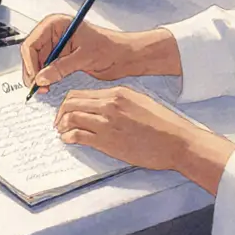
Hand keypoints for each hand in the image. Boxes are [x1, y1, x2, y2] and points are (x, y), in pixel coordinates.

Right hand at [21, 14, 134, 92]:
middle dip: (32, 71)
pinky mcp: (59, 57)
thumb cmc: (109, 48)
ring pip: (36, 63)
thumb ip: (61, 67)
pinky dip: (45, 78)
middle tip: (38, 88)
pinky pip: (45, 68)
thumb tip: (41, 78)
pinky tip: (49, 86)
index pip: (32, 43)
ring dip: (38, 76)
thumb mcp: (84, 57)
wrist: (123, 56)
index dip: (30, 62)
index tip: (35, 78)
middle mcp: (52, 33)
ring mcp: (55, 45)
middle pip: (31, 53)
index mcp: (56, 24)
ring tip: (44, 89)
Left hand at [52, 85, 206, 171]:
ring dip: (62, 125)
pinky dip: (69, 137)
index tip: (66, 110)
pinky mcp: (108, 141)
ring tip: (62, 131)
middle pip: (72, 103)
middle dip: (60, 112)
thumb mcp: (139, 101)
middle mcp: (109, 104)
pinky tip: (68, 139)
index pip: (81, 93)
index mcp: (117, 92)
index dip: (68, 102)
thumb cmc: (162, 124)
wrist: (176, 141)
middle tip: (58, 121)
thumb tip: (100, 105)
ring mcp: (107, 123)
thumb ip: (118, 101)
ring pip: (71, 117)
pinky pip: (79, 135)